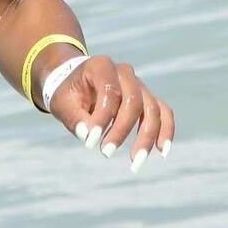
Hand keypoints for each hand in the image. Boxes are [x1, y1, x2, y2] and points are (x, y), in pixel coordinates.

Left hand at [48, 54, 174, 172]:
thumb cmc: (67, 92)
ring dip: (147, 136)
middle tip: (106, 152)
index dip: (102, 118)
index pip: (110, 92)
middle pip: (134, 101)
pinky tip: (161, 151)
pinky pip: (163, 112)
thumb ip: (74, 117)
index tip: (90, 142)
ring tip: (135, 161)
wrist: (75, 81)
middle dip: (122, 130)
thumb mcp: (62, 102)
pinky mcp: (147, 98)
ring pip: (152, 109)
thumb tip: (88, 134)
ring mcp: (139, 84)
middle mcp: (124, 72)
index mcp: (101, 66)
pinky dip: (165, 130)